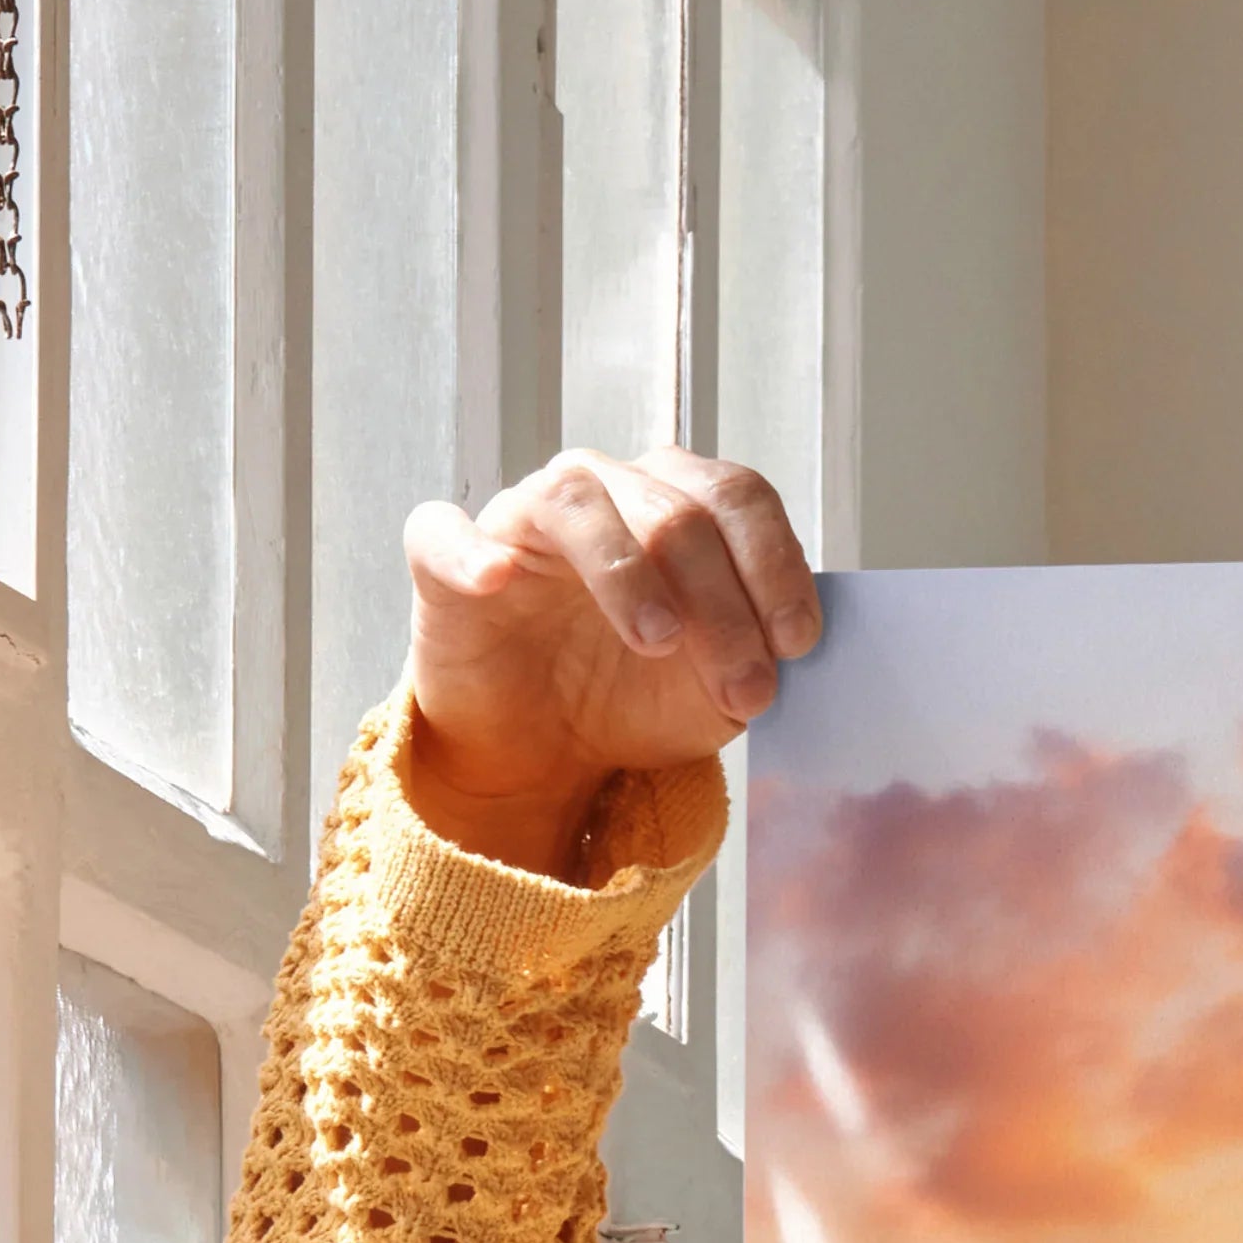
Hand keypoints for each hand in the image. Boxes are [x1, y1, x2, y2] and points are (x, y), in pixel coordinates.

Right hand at [399, 449, 819, 877]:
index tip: (797, 643)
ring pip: (577, 503)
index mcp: (678, 505)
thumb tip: (789, 646)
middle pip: (675, 511)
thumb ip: (757, 656)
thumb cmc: (634, 697)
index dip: (775, 564)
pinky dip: (470, 551)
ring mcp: (523, 518)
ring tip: (659, 642)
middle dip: (723, 605)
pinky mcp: (446, 559)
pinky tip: (497, 580)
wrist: (546, 750)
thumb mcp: (717, 690)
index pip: (737, 498)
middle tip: (745, 688)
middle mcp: (604, 491)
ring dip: (628, 573)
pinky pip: (444, 532)